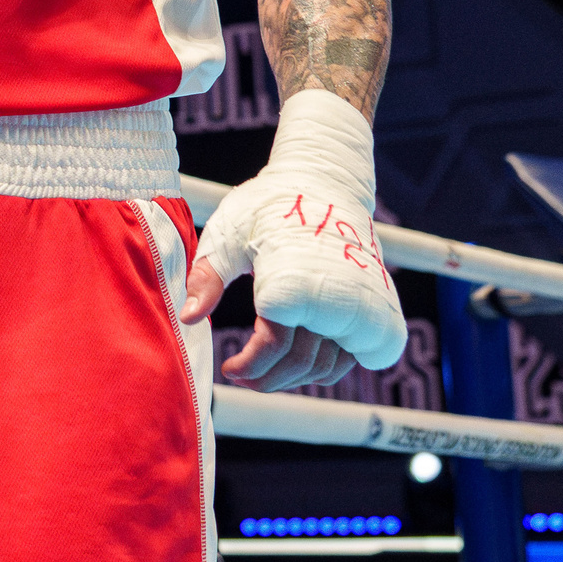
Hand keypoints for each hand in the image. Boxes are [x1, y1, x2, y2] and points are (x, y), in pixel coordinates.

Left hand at [180, 92, 406, 387]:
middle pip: (303, 362)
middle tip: (242, 377)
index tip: (229, 369)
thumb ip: (207, 278)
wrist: (323, 183)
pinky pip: (356, 356)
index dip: (250, 364)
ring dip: (296, 377)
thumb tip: (187, 317)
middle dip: (268, 377)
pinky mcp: (375, 308)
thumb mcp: (227, 235)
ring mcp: (360, 305)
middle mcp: (334, 298)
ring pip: (331, 365)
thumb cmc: (267, 206)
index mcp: (293, 280)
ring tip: (265, 371)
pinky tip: (300, 361)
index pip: (275, 345)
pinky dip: (328, 367)